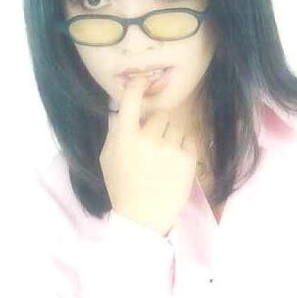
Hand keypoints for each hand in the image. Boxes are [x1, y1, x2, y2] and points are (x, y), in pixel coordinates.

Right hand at [100, 74, 198, 236]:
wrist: (142, 217)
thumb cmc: (122, 187)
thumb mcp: (108, 159)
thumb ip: (113, 133)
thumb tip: (118, 110)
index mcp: (124, 137)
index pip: (131, 100)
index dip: (138, 86)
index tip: (143, 80)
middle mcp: (147, 138)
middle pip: (159, 116)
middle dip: (156, 127)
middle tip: (152, 147)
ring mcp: (169, 148)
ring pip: (175, 128)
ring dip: (170, 138)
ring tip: (163, 160)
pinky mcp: (186, 158)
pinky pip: (188, 140)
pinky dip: (183, 149)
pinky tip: (173, 165)